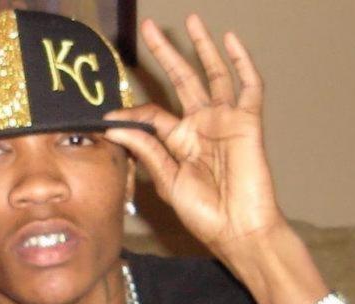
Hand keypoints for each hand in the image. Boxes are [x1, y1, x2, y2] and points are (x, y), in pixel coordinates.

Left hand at [105, 15, 285, 264]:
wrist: (237, 230)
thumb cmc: (204, 213)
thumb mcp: (167, 180)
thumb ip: (145, 150)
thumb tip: (113, 128)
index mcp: (178, 141)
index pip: (152, 114)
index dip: (130, 112)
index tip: (106, 115)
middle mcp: (200, 126)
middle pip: (181, 80)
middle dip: (166, 54)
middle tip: (149, 28)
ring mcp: (224, 121)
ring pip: (214, 75)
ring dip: (202, 48)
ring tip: (191, 21)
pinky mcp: (247, 122)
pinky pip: (248, 86)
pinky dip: (241, 62)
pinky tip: (230, 39)